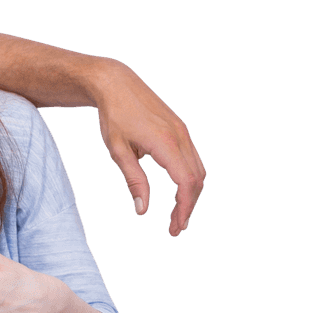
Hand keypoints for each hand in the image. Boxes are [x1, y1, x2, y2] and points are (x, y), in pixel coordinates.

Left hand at [93, 60, 205, 236]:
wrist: (117, 84)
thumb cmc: (113, 117)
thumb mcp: (117, 151)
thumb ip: (134, 180)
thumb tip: (143, 210)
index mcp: (165, 143)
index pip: (185, 182)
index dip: (183, 208)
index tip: (175, 228)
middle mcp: (180, 136)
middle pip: (197, 179)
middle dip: (189, 207)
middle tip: (176, 229)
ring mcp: (183, 132)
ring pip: (199, 169)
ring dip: (192, 194)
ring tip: (178, 216)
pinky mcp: (180, 130)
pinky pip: (193, 159)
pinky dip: (190, 179)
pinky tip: (180, 192)